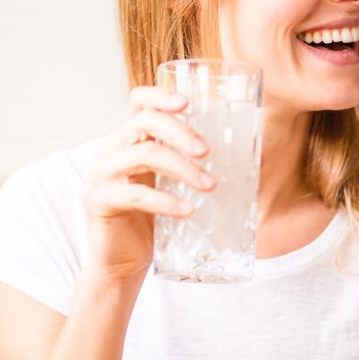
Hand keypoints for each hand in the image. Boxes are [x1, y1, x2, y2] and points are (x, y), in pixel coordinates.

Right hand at [82, 86, 213, 282]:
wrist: (122, 264)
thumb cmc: (153, 222)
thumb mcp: (176, 187)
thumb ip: (202, 168)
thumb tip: (259, 159)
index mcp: (130, 139)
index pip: (139, 101)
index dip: (160, 95)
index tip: (187, 103)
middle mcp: (112, 149)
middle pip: (144, 121)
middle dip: (180, 132)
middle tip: (208, 152)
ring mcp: (102, 173)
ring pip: (143, 154)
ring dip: (182, 167)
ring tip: (209, 185)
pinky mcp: (99, 200)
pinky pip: (134, 195)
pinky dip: (165, 201)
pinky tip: (187, 210)